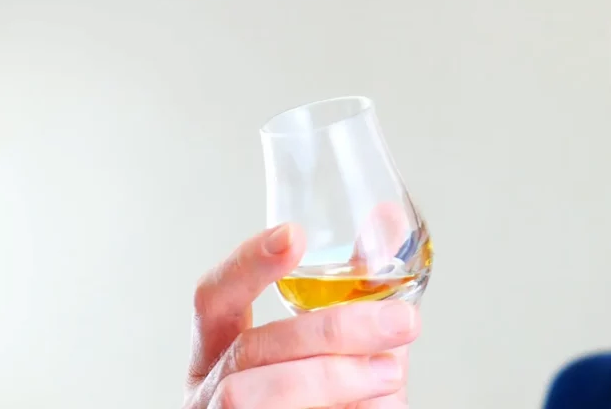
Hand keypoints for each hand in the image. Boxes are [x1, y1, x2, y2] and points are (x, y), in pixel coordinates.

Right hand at [182, 223, 419, 407]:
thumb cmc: (332, 405)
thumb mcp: (344, 350)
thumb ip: (360, 295)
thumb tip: (388, 221)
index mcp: (220, 354)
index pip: (213, 299)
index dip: (246, 264)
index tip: (294, 235)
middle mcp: (207, 392)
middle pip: (252, 347)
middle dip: (332, 328)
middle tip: (402, 321)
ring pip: (258, 393)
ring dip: (333, 376)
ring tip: (390, 372)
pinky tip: (374, 407)